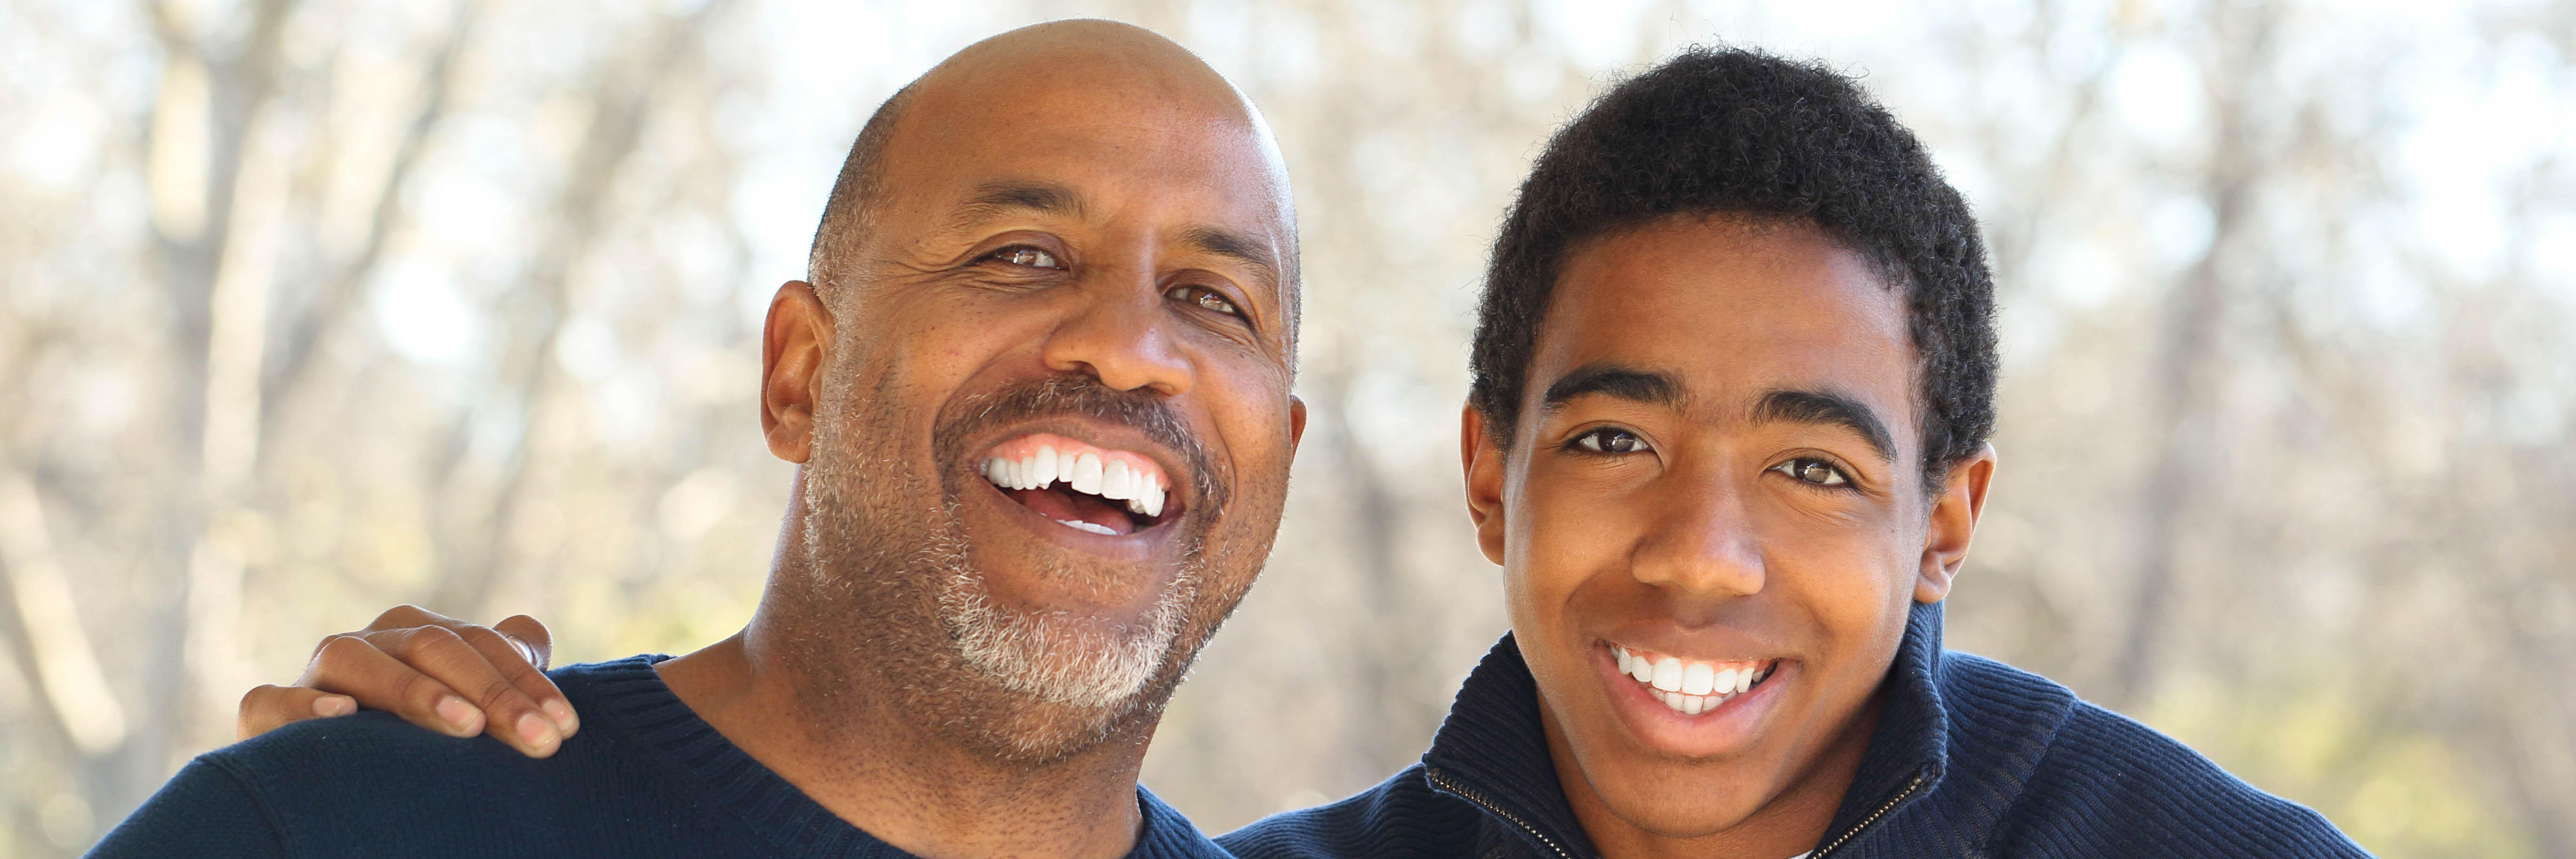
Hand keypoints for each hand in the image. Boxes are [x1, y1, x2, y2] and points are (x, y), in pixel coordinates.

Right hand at [238, 605, 578, 757]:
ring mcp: (315, 674)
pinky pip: (271, 700)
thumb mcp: (461, 702)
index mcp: (418, 635)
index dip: (527, 682)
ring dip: (415, 692)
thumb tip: (533, 639)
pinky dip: (303, 707)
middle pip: (434, 648)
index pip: (481, 643)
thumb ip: (498, 667)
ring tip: (465, 725)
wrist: (328, 775)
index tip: (567, 727)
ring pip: (360, 662)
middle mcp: (369, 643)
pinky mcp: (265, 712)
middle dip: (493, 693)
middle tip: (539, 740)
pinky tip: (341, 718)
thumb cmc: (412, 738)